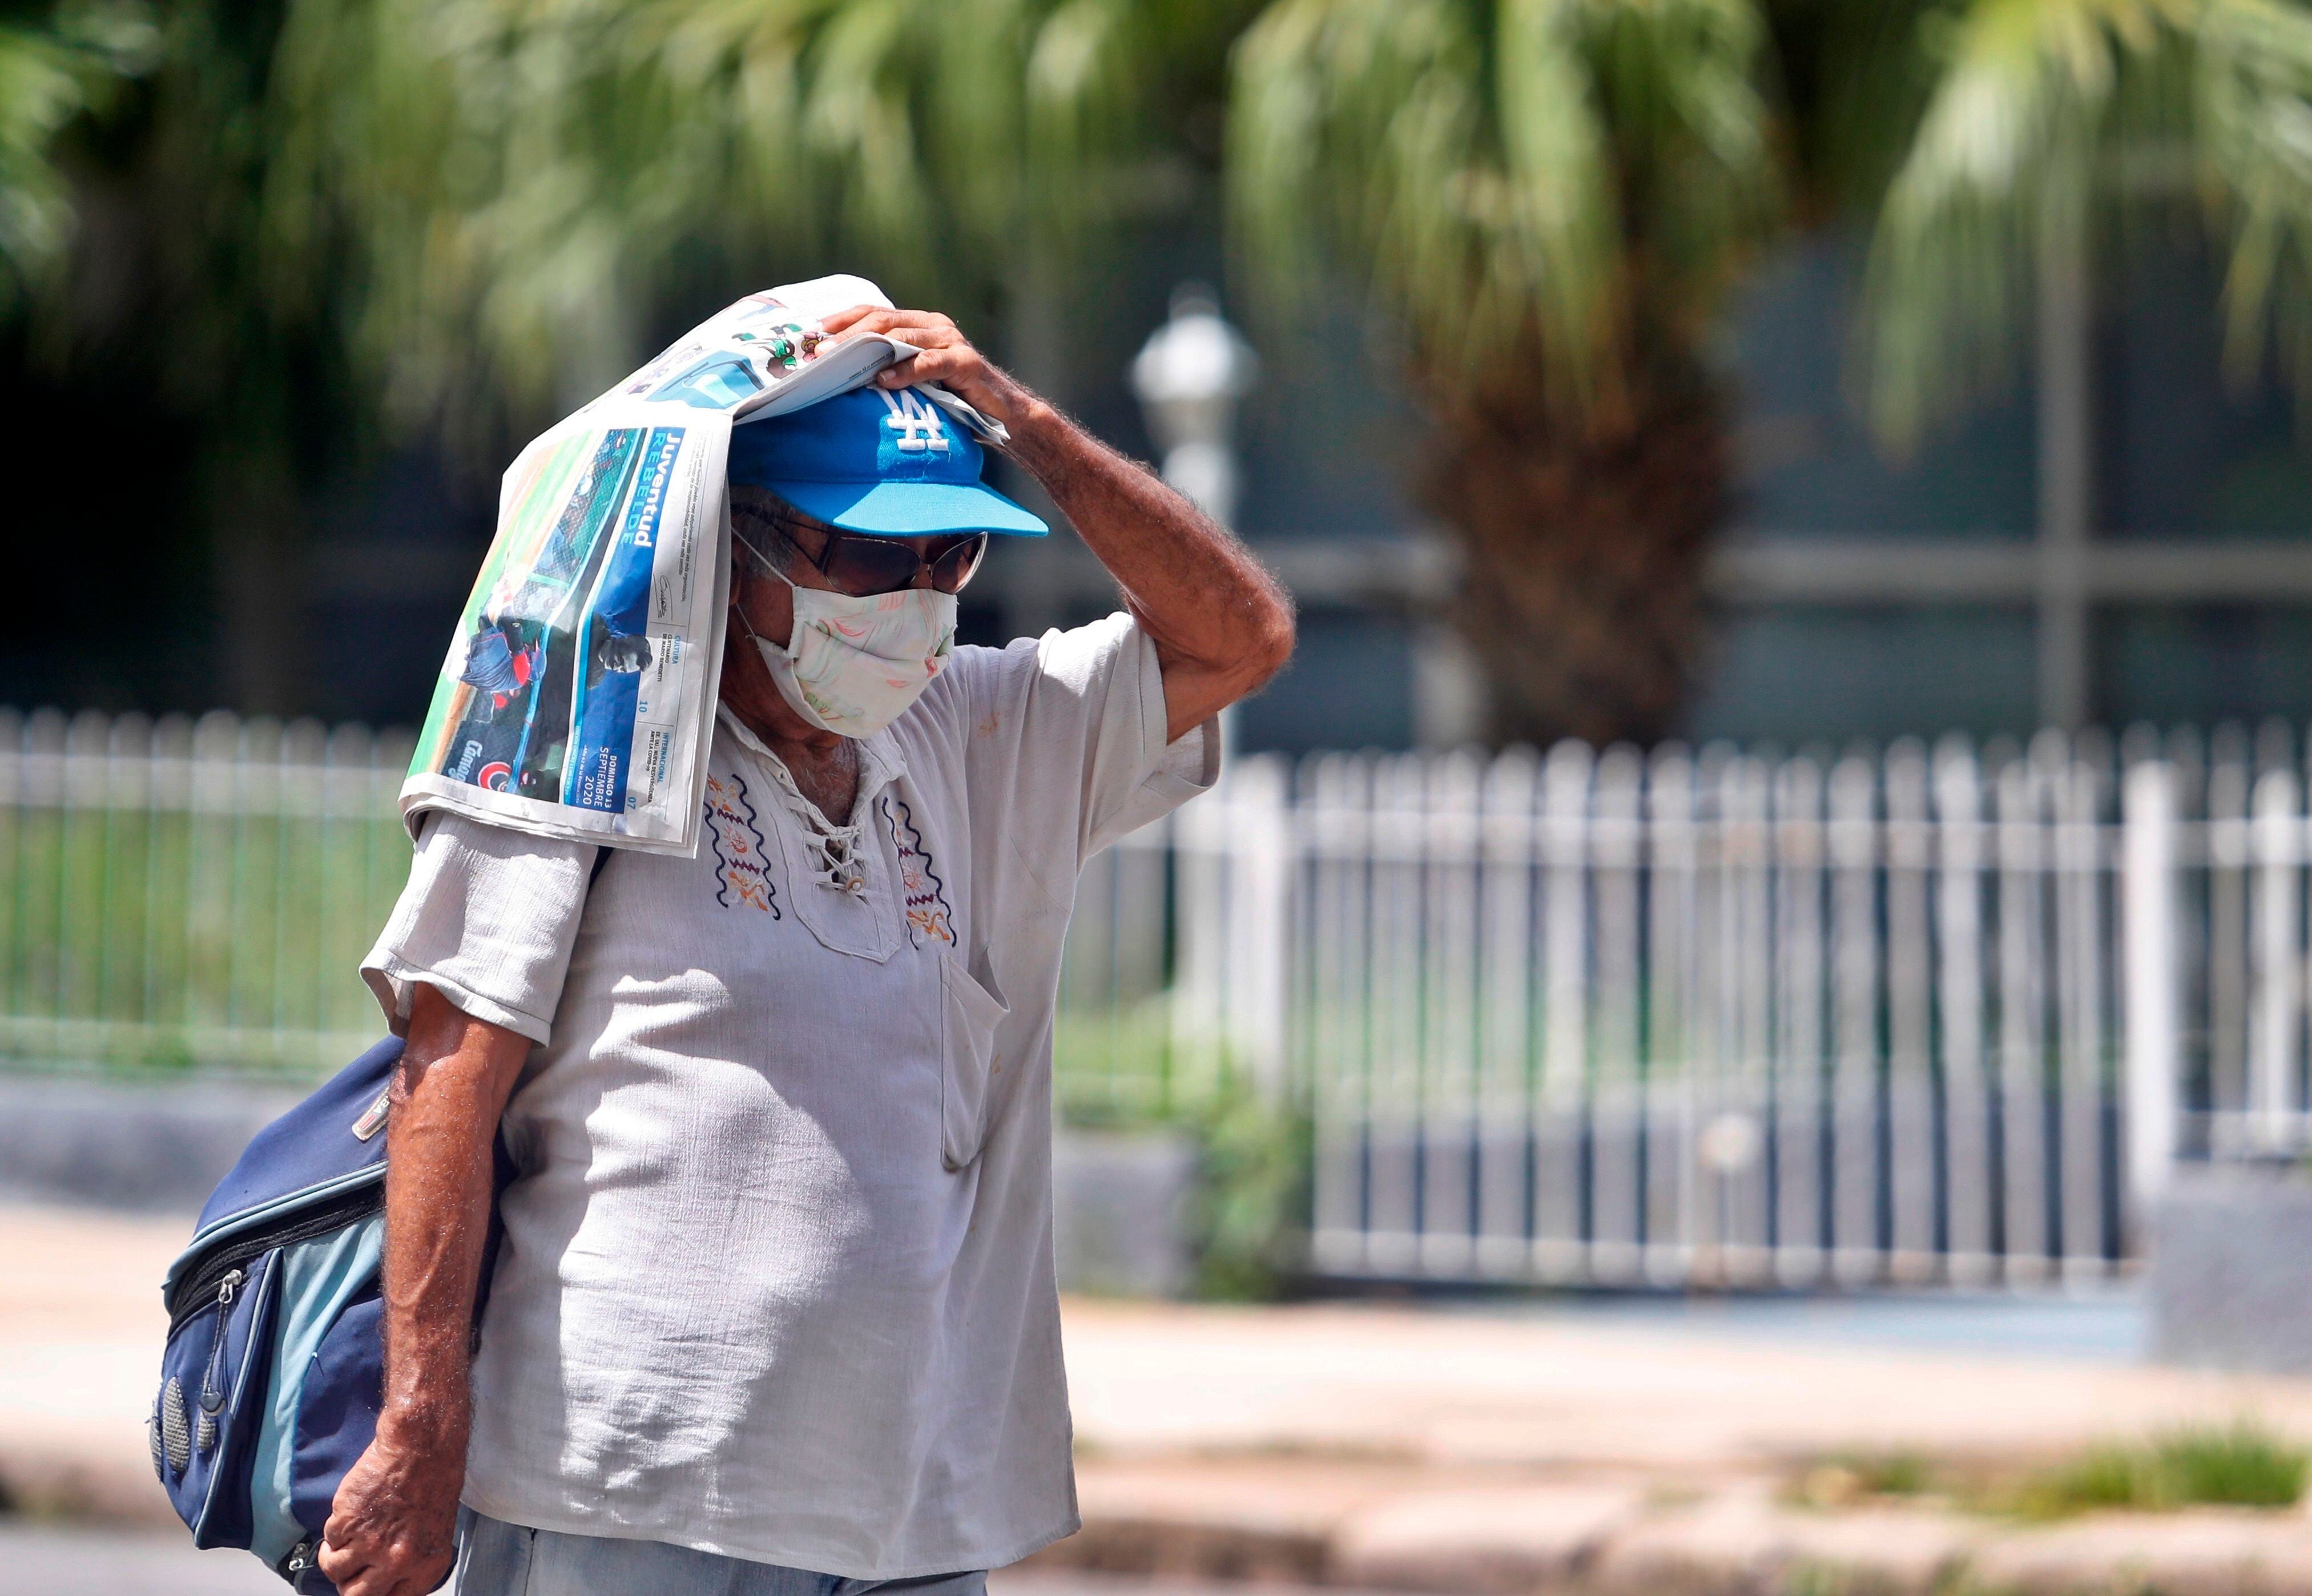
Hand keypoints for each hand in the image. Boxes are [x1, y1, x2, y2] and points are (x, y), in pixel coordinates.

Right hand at [316, 1429, 463, 1595]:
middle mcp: (397, 1563)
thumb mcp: (434, 1534)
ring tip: (347, 1536)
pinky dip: (335, 1529)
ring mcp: (370, 1544)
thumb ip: (410, 1564)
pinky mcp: (347, 1523)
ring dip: (335, 1556)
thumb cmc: (432, 1484)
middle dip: (348, 1582)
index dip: (371, 1591)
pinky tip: (352, 1512)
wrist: (421, 1448)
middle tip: (351, 1565)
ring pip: (335, 1570)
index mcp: (425, 1568)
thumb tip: (382, 1583)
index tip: (364, 1581)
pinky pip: (329, 1540)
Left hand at [817, 305, 1045, 440]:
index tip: (809, 334)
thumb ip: (887, 369)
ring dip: (868, 349)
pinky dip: (906, 371)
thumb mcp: (914, 380)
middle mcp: (934, 326)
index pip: (873, 312)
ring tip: (841, 362)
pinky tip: (884, 381)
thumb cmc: (953, 398)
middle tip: (819, 349)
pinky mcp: (965, 363)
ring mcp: (951, 341)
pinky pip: (930, 363)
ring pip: (903, 337)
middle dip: (846, 334)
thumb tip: (839, 377)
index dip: (840, 320)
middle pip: (882, 320)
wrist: (1002, 413)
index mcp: (919, 324)